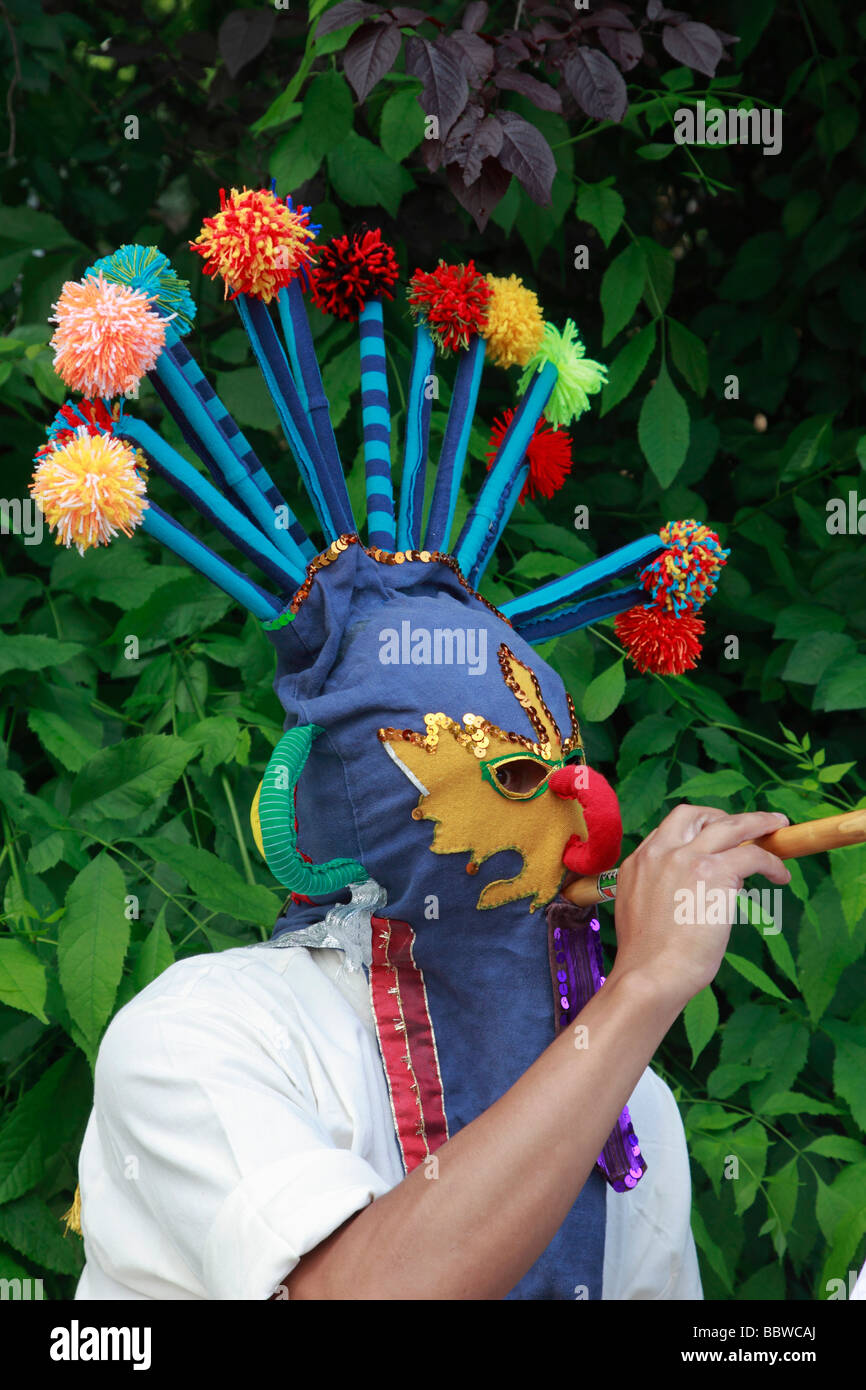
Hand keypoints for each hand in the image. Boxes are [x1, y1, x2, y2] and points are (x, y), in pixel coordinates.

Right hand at [609, 805, 790, 1013]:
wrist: (650, 974)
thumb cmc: (646, 959)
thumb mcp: (639, 911)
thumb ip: (659, 891)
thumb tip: (694, 891)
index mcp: (637, 863)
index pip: (668, 831)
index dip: (694, 833)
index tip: (711, 841)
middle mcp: (658, 852)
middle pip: (693, 814)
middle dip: (720, 815)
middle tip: (742, 828)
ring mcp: (686, 858)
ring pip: (730, 824)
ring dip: (758, 822)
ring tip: (777, 825)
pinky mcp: (714, 872)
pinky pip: (753, 855)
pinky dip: (772, 862)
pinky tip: (781, 876)